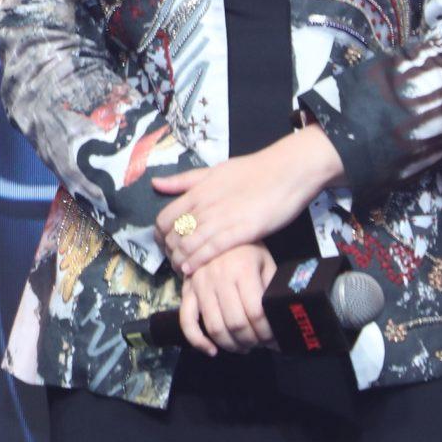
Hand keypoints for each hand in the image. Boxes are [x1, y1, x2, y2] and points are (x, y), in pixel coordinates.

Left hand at [151, 127, 342, 276]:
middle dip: (169, 251)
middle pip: (174, 234)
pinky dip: (198, 261)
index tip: (164, 244)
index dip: (160, 235)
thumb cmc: (252, 171)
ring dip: (180, 260)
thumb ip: (184, 180)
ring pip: (189, 244)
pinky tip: (192, 270)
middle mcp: (206, 206)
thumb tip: (156, 183)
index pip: (165, 218)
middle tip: (172, 260)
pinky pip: (212, 249)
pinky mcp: (243, 231)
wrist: (286, 172)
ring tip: (180, 268)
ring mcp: (223, 219)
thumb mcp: (214, 171)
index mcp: (198, 192)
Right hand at [173, 243, 275, 356]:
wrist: (215, 231)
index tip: (275, 340)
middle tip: (261, 344)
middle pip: (236, 324)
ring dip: (231, 345)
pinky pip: (186, 320)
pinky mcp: (186, 290)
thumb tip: (281, 319)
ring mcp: (199, 285)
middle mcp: (218, 278)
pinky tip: (211, 350)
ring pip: (214, 327)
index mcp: (242, 270)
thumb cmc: (246, 249)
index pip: (256, 313)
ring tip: (243, 347)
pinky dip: (197, 340)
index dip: (267, 332)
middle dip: (252, 341)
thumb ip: (270, 288)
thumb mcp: (265, 263)